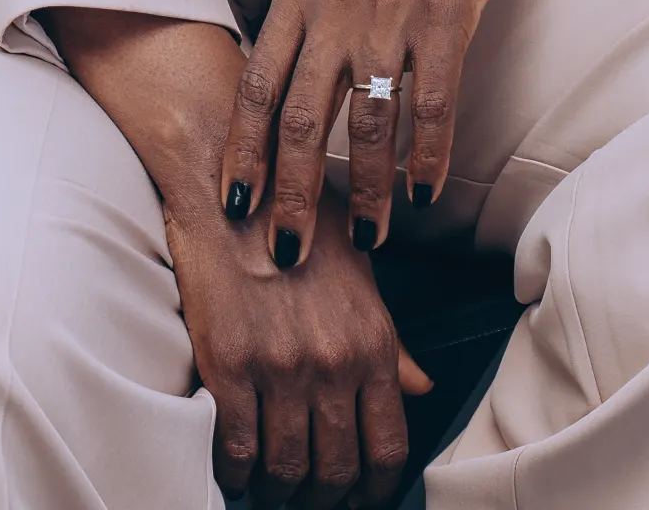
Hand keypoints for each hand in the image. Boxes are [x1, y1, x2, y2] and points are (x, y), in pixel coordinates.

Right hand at [170, 185, 431, 503]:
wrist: (226, 172)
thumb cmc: (294, 212)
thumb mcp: (357, 266)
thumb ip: (390, 337)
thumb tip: (423, 387)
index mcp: (371, 338)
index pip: (388, 447)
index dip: (374, 489)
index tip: (359, 498)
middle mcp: (331, 360)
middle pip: (337, 470)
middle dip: (326, 498)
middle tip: (311, 498)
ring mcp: (278, 365)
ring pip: (287, 470)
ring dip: (281, 493)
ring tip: (273, 490)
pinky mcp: (226, 362)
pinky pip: (236, 449)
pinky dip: (237, 474)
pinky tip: (235, 470)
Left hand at [219, 0, 580, 265]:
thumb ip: (305, 3)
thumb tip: (282, 67)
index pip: (256, 87)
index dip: (242, 154)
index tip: (231, 208)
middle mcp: (336, 6)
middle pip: (300, 121)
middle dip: (289, 197)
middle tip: (286, 256)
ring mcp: (392, 13)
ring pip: (367, 126)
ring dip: (364, 192)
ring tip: (366, 237)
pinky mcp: (448, 15)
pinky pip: (432, 103)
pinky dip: (426, 156)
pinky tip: (423, 190)